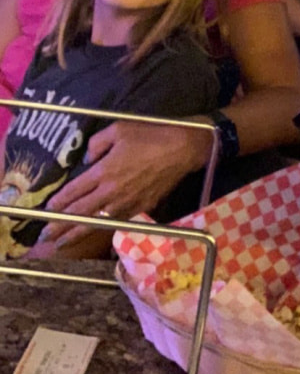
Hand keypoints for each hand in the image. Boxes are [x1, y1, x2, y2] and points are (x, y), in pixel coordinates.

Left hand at [42, 119, 212, 245]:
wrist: (180, 150)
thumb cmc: (149, 136)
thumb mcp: (118, 129)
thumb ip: (97, 144)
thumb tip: (87, 159)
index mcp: (103, 171)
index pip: (74, 192)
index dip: (58, 203)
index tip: (45, 212)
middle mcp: (111, 192)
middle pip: (80, 213)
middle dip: (60, 227)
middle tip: (44, 238)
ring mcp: (126, 203)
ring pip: (96, 223)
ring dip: (77, 234)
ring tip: (62, 244)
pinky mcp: (140, 208)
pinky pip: (116, 222)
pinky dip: (103, 230)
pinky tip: (95, 234)